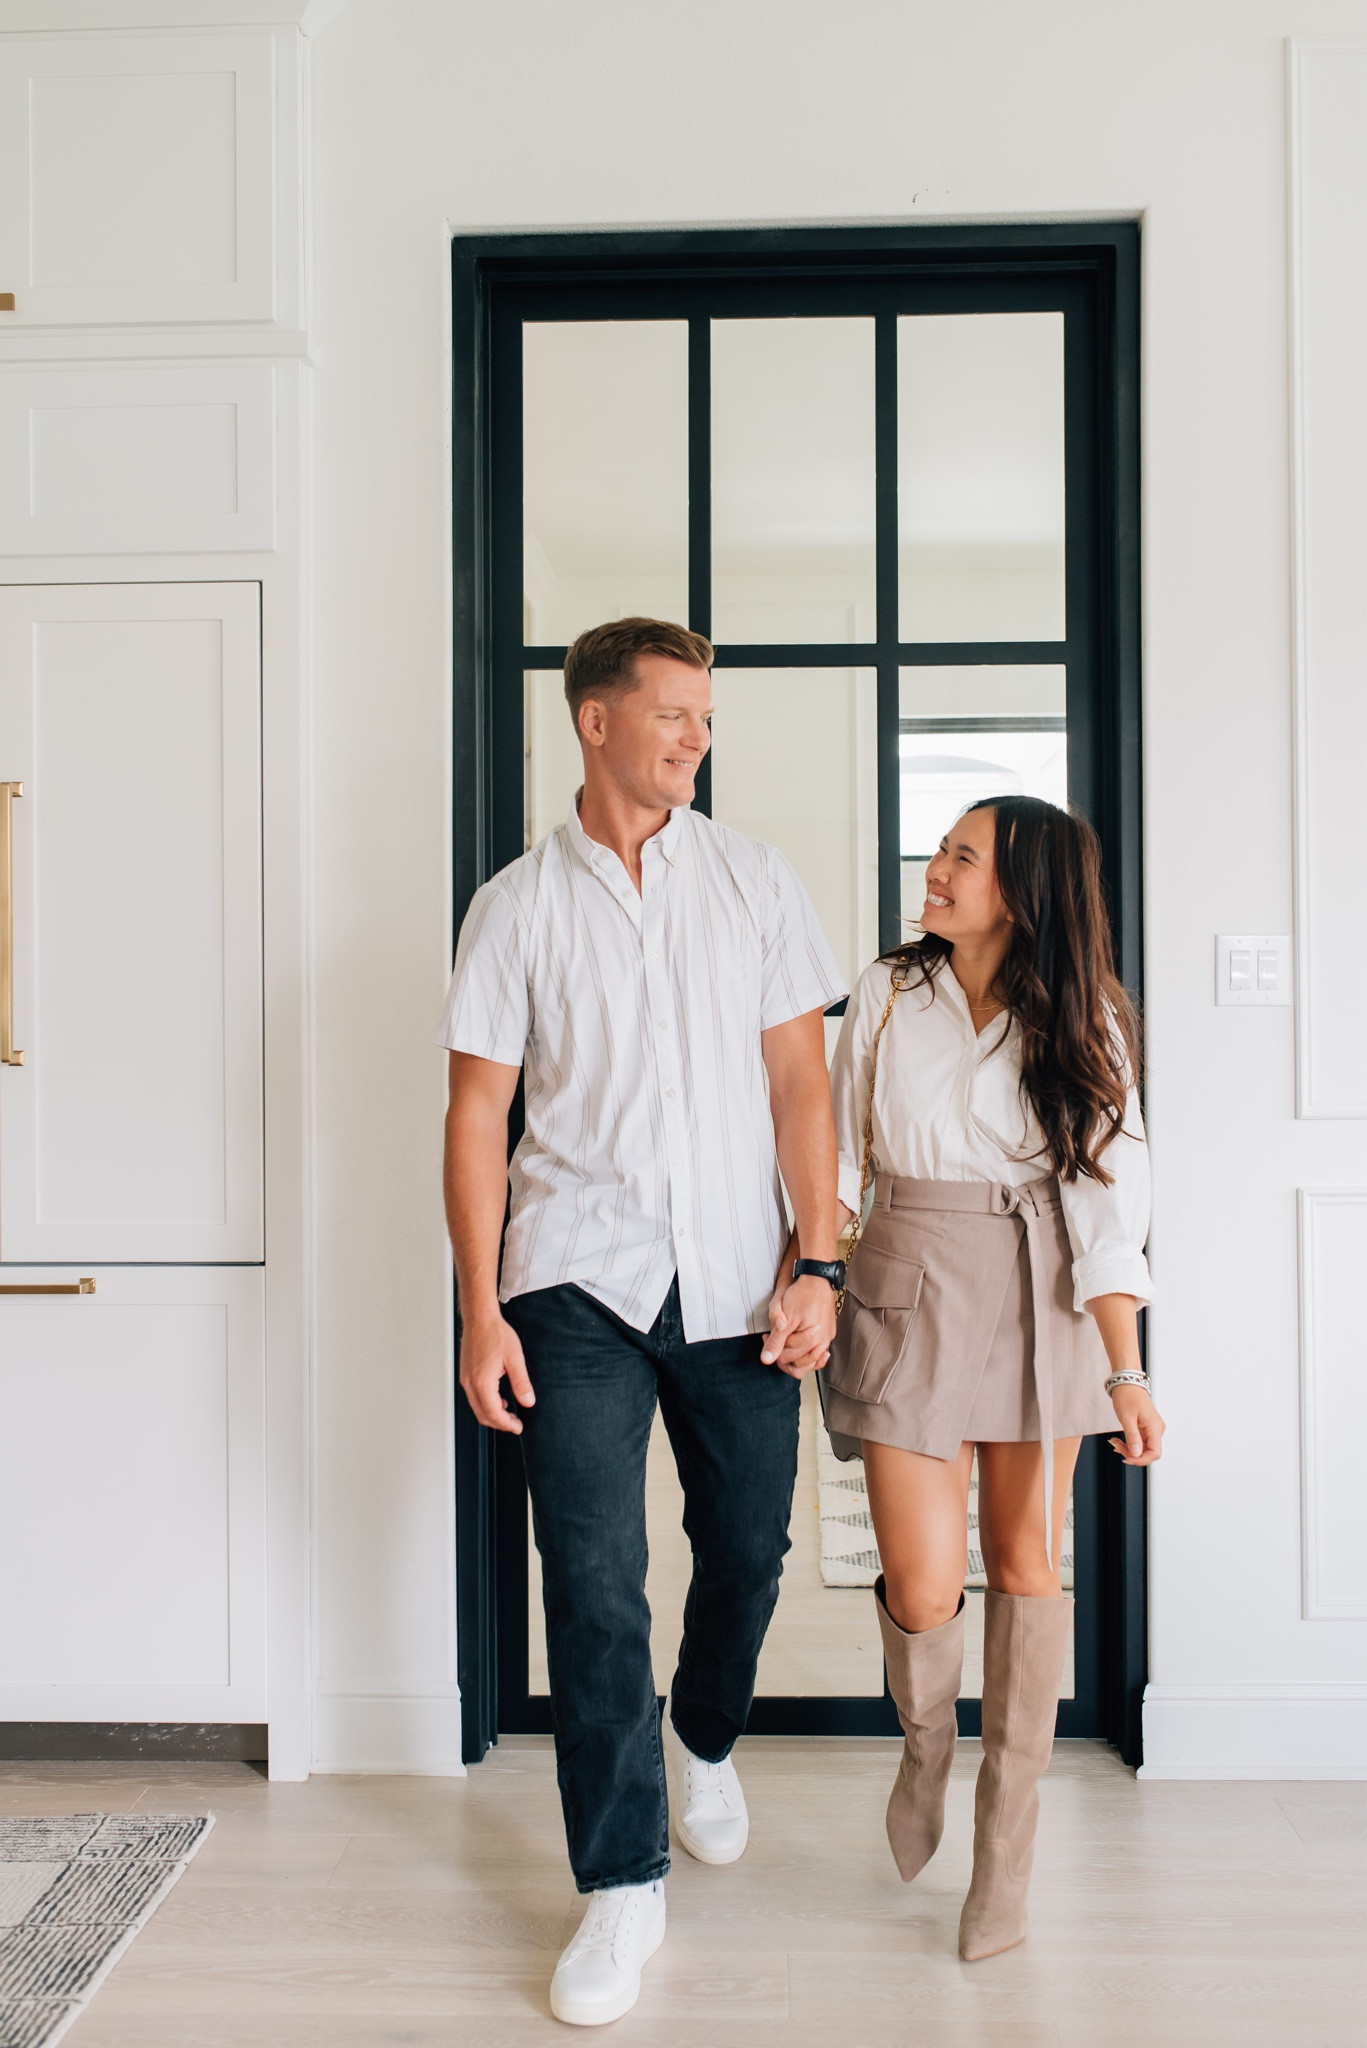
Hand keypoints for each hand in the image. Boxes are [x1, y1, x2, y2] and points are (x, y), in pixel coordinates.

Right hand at [460, 1309, 534, 1433]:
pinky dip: (485, 1404)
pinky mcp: (465, 1375)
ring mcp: (465, 1379)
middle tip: (515, 1424)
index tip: (517, 1427)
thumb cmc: (495, 1333)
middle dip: (499, 1423)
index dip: (506, 1424)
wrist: (480, 1318)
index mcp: (482, 1382)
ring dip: (492, 1414)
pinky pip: (474, 1397)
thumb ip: (521, 1382)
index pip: (493, 1413)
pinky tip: (498, 1398)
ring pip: (477, 1408)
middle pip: (482, 1415)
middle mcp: (470, 1383)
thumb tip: (528, 1401)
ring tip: (509, 1413)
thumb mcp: (515, 1358)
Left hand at [761, 1274, 836, 1378]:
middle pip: (798, 1365)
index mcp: (811, 1341)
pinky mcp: (829, 1333)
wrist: (818, 1278)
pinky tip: (799, 1344)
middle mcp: (822, 1344)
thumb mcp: (784, 1318)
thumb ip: (776, 1341)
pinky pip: (818, 1352)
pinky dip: (807, 1351)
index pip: (786, 1359)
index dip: (772, 1348)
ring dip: (795, 1354)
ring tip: (785, 1338)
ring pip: (809, 1362)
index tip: (767, 1335)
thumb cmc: (802, 1295)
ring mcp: (827, 1339)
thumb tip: (766, 1360)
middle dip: (783, 1354)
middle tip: (774, 1338)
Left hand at [1108, 1384, 1164, 1465]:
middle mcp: (1157, 1429)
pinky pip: (1141, 1442)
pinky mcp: (1146, 1428)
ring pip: (1143, 1448)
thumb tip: (1136, 1454)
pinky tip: (1120, 1442)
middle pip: (1148, 1452)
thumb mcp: (1127, 1418)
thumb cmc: (1127, 1395)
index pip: (1154, 1453)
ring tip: (1115, 1442)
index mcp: (1155, 1427)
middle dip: (1132, 1454)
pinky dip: (1130, 1444)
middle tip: (1116, 1446)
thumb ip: (1132, 1437)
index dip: (1141, 1460)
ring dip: (1129, 1449)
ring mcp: (1152, 1429)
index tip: (1126, 1458)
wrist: (1126, 1382)